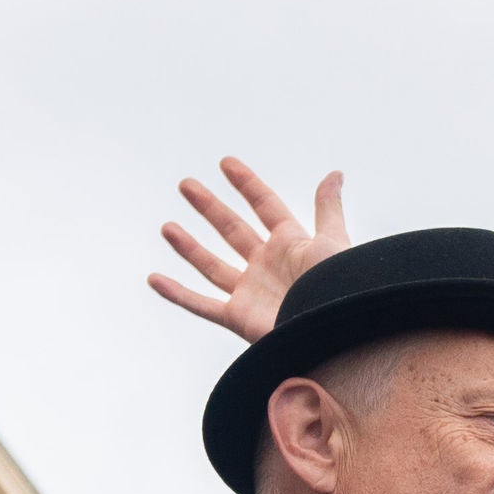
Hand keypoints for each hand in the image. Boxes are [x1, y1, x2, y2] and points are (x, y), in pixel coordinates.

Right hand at [151, 158, 353, 341]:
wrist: (331, 330)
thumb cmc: (338, 287)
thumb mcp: (333, 241)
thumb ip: (328, 208)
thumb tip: (335, 174)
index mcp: (291, 244)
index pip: (265, 206)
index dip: (247, 185)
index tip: (226, 163)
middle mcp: (268, 266)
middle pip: (232, 230)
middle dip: (210, 207)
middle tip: (186, 185)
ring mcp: (251, 291)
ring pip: (212, 265)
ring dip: (189, 247)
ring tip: (167, 227)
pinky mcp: (238, 317)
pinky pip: (201, 304)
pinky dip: (176, 294)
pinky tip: (155, 279)